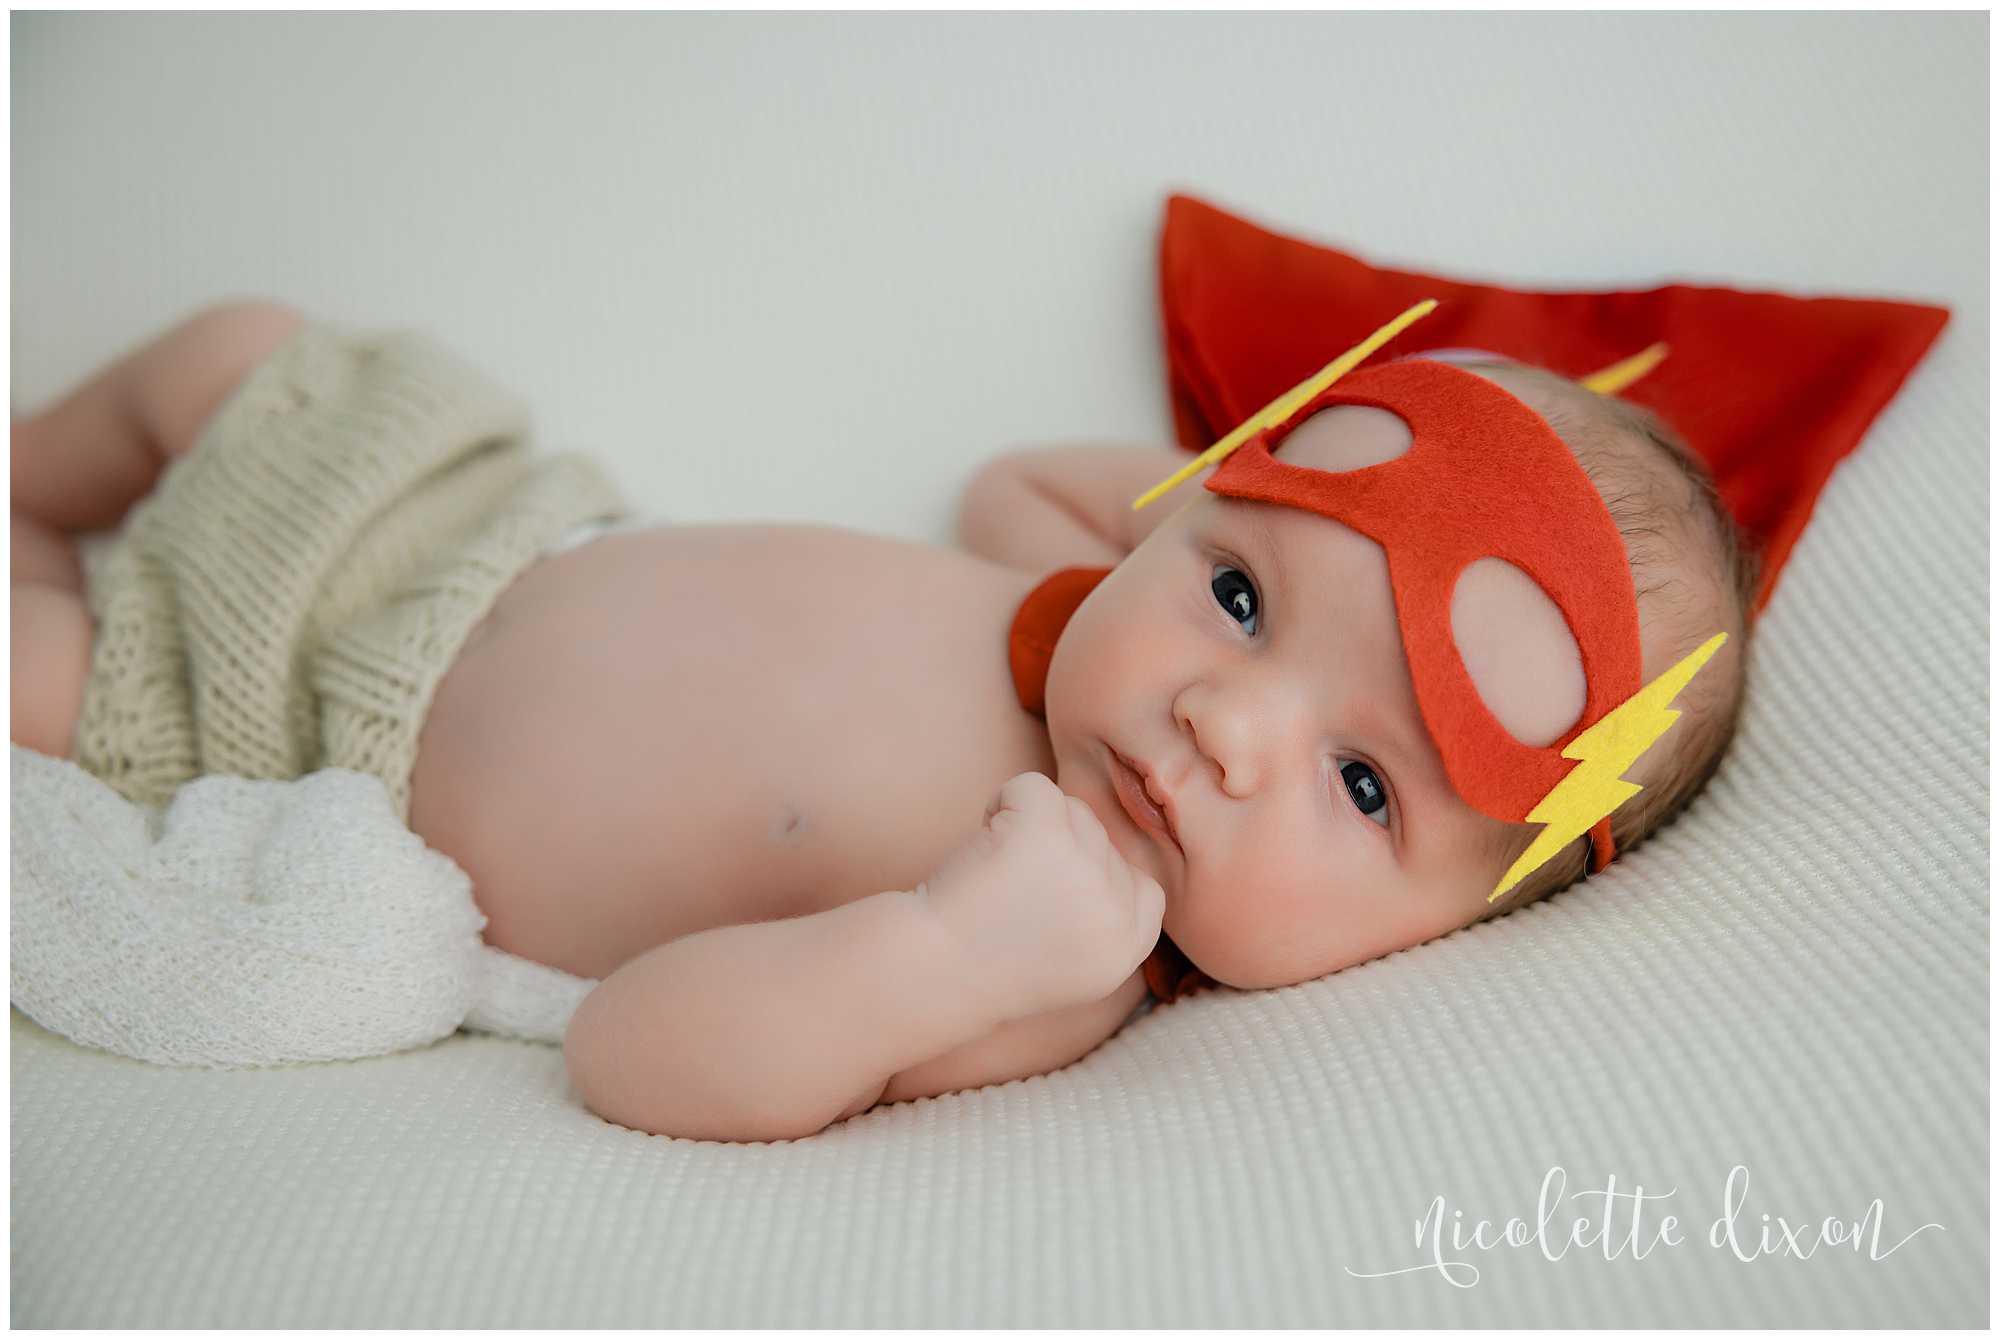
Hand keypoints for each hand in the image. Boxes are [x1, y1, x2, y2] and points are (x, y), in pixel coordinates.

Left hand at [918, 771, 1165, 1021]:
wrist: (928, 970)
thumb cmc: (988, 962)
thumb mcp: (1075, 963)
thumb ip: (1107, 916)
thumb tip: (1110, 846)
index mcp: (1127, 949)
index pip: (1144, 888)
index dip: (1096, 881)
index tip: (1050, 899)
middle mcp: (1115, 912)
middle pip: (1104, 841)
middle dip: (1057, 852)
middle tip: (1010, 895)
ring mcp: (1083, 869)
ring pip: (1074, 810)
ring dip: (1028, 828)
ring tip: (994, 877)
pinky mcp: (1044, 833)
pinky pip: (1034, 786)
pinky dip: (1002, 802)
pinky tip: (982, 844)